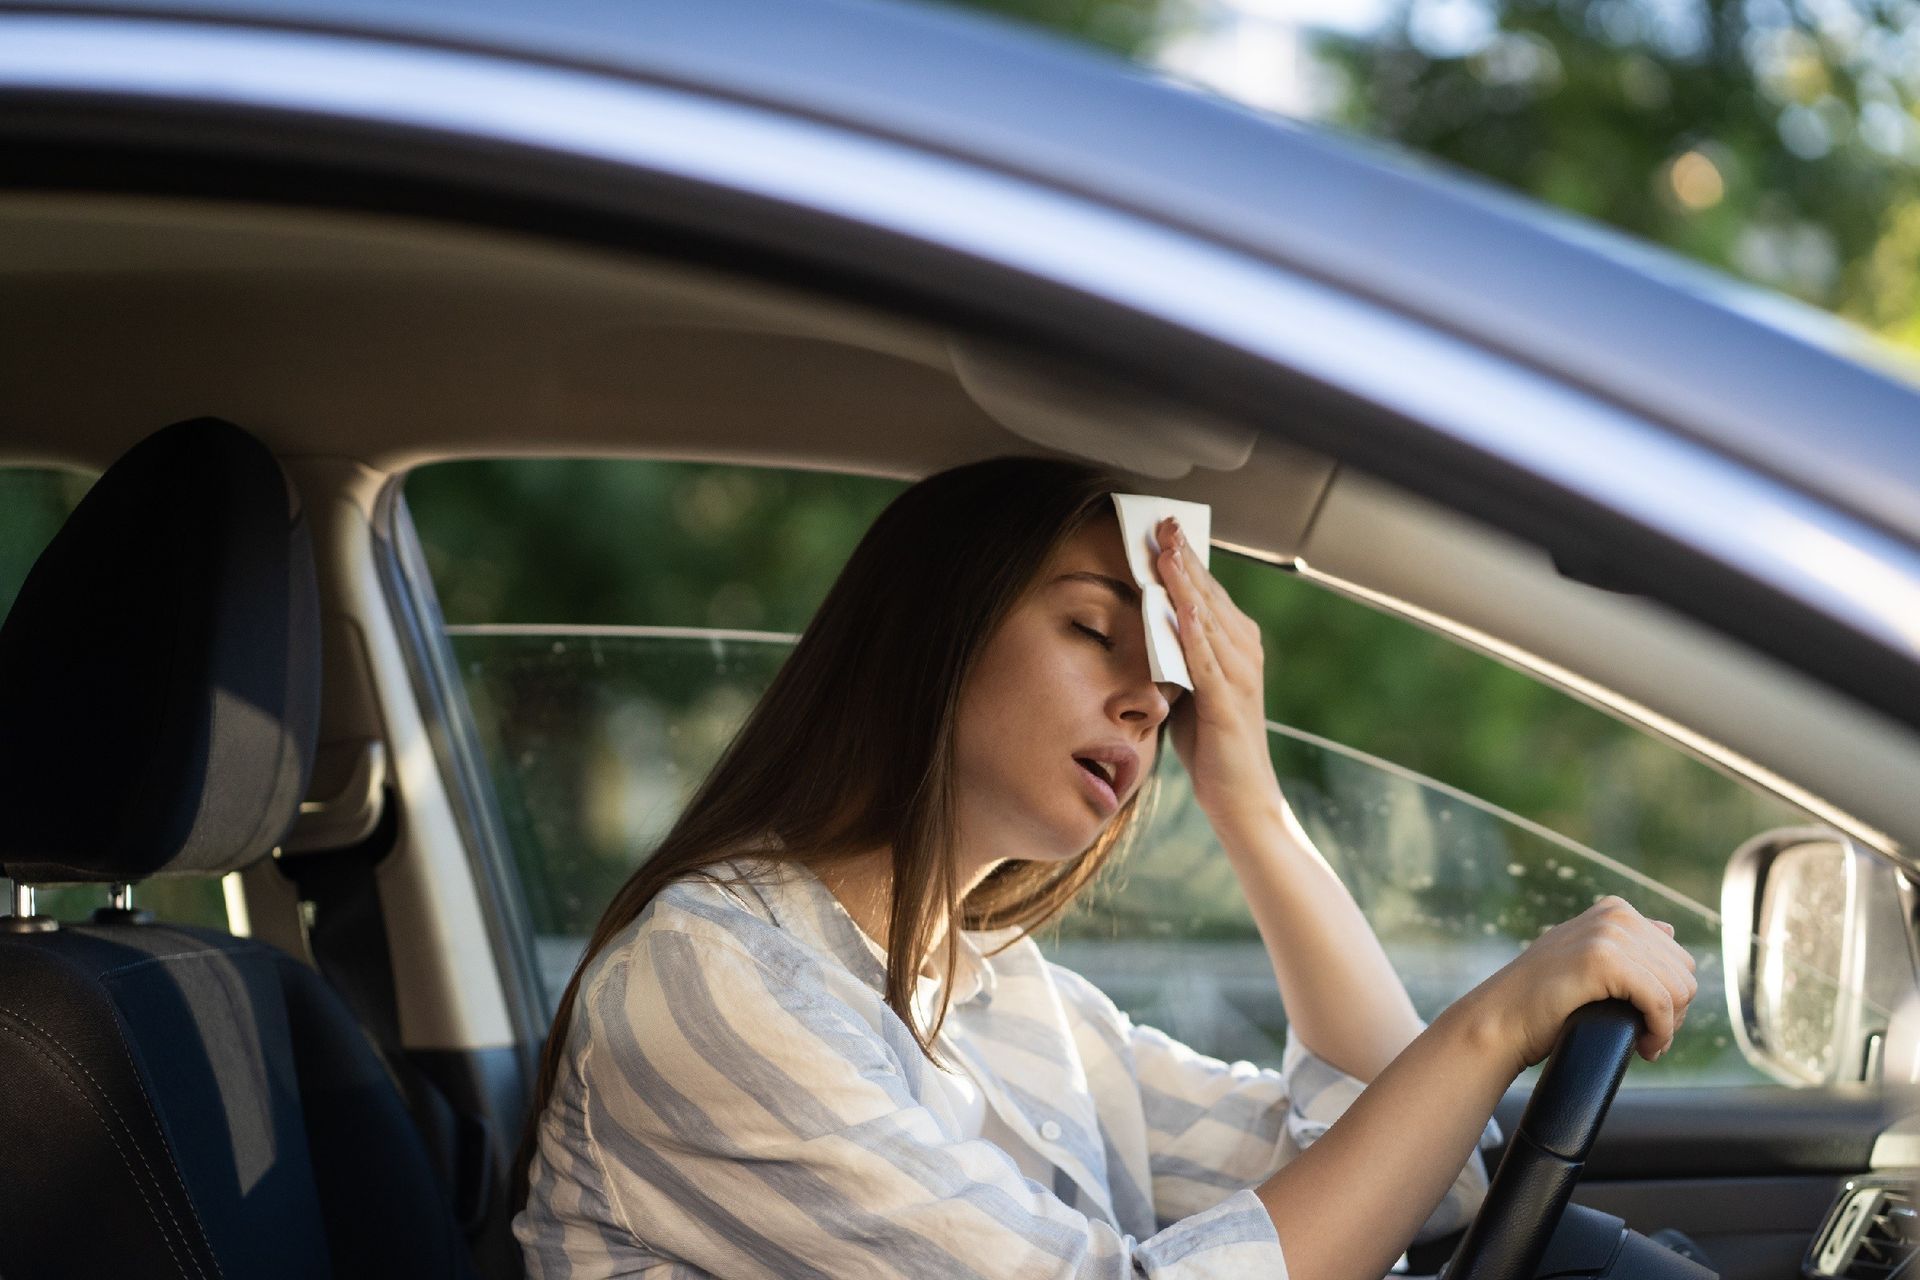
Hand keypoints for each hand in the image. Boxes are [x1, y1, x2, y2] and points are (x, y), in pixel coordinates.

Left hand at [1154, 516, 1283, 825]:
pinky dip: (1193, 631)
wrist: (1241, 801)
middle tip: (1163, 522)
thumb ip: (1175, 657)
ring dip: (1187, 584)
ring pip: (1209, 619)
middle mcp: (1245, 653)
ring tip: (1167, 550)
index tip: (1163, 526)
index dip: (1186, 558)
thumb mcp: (1189, 690)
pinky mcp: (1229, 704)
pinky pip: (1208, 660)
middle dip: (1185, 557)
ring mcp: (1240, 677)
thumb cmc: (1213, 747)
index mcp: (1236, 646)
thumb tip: (1146, 624)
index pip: (1207, 592)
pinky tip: (1179, 607)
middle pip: (1210, 595)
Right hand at [1464, 894, 1698, 1072]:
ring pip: (1678, 990)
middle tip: (1647, 1038)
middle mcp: (1616, 915)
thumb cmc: (1542, 1000)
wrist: (1501, 1020)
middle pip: (1684, 974)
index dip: (1670, 999)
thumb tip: (1669, 928)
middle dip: (1674, 1014)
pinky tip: (1644, 1048)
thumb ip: (1624, 941)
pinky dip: (1660, 1032)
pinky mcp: (1604, 960)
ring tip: (1644, 1043)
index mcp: (1615, 910)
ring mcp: (1608, 934)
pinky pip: (1660, 1002)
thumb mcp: (1586, 957)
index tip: (1647, 1024)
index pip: (1678, 959)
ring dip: (1669, 1027)